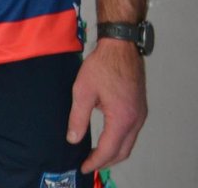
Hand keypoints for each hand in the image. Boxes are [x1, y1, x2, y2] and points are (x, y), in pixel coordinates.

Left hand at [67, 39, 146, 171]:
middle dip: (106, 161)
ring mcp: (140, 114)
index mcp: (122, 118)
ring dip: (114, 152)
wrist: (120, 47)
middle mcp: (136, 120)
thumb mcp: (82, 91)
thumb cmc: (101, 66)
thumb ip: (78, 118)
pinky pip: (131, 132)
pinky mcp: (140, 108)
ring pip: (129, 142)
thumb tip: (73, 139)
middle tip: (89, 164)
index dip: (96, 161)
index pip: (109, 149)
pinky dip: (120, 141)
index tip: (83, 167)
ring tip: (96, 155)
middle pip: (123, 151)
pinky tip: (107, 138)